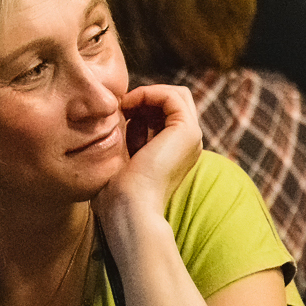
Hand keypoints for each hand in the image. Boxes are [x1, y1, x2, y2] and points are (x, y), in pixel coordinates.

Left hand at [96, 84, 200, 223]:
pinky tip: (129, 106)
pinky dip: (148, 94)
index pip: (167, 114)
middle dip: (148, 97)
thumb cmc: (118, 196)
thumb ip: (125, 141)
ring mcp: (191, 137)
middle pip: (175, 101)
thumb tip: (113, 119)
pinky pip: (171, 96)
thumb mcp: (121, 161)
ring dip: (147, 94)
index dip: (142, 107)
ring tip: (125, 107)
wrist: (130, 211)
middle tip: (123, 108)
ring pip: (176, 95)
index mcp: (177, 152)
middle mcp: (188, 144)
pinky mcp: (187, 131)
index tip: (118, 116)